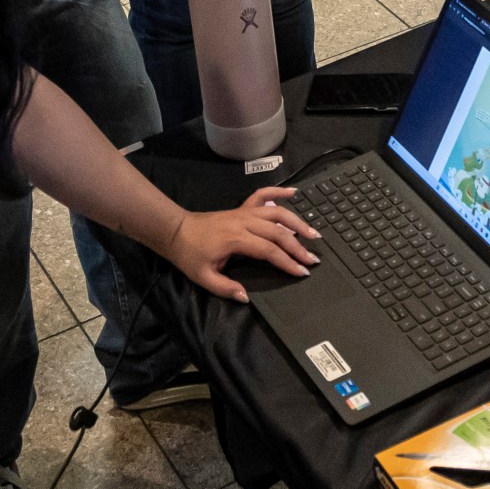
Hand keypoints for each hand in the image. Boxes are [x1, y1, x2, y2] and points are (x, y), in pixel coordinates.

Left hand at [164, 187, 320, 301]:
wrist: (176, 230)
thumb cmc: (189, 255)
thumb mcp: (203, 277)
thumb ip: (225, 288)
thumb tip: (246, 297)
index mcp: (236, 239)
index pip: (269, 251)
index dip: (287, 262)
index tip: (302, 272)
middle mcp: (244, 222)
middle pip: (278, 232)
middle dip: (298, 247)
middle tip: (313, 260)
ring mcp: (244, 212)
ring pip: (276, 213)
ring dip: (297, 222)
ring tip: (313, 234)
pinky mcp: (242, 207)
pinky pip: (262, 195)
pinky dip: (278, 191)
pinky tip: (293, 192)